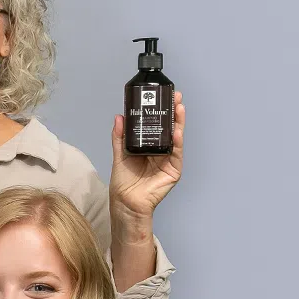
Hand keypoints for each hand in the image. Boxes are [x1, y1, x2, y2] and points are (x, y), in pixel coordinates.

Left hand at [109, 90, 184, 225]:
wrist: (126, 202)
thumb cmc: (124, 181)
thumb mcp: (120, 154)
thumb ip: (120, 137)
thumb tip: (119, 116)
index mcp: (150, 146)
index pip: (157, 126)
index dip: (160, 112)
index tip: (162, 97)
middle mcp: (161, 151)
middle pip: (169, 128)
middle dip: (173, 112)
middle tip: (175, 96)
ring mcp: (169, 160)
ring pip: (175, 137)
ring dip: (178, 122)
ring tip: (179, 107)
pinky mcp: (174, 169)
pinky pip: (176, 153)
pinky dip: (176, 141)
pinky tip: (176, 131)